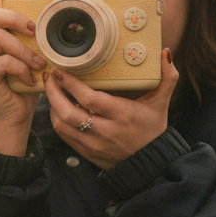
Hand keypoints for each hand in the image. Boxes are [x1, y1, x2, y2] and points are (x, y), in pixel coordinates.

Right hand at [0, 0, 44, 155]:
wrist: (16, 112)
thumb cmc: (27, 79)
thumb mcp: (34, 51)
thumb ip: (35, 34)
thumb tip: (56, 13)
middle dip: (15, 17)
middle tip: (33, 29)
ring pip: (0, 39)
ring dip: (25, 50)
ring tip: (39, 63)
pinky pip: (4, 63)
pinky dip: (22, 69)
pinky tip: (30, 78)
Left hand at [44, 49, 177, 169]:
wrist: (150, 163)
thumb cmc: (153, 129)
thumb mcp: (161, 103)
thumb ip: (166, 78)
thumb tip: (165, 53)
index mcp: (122, 115)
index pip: (89, 99)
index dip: (71, 84)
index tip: (60, 72)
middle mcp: (105, 131)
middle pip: (68, 112)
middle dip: (53, 93)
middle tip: (49, 78)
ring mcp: (93, 143)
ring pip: (61, 125)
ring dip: (52, 106)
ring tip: (52, 91)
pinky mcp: (86, 152)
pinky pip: (64, 135)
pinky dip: (57, 120)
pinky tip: (57, 108)